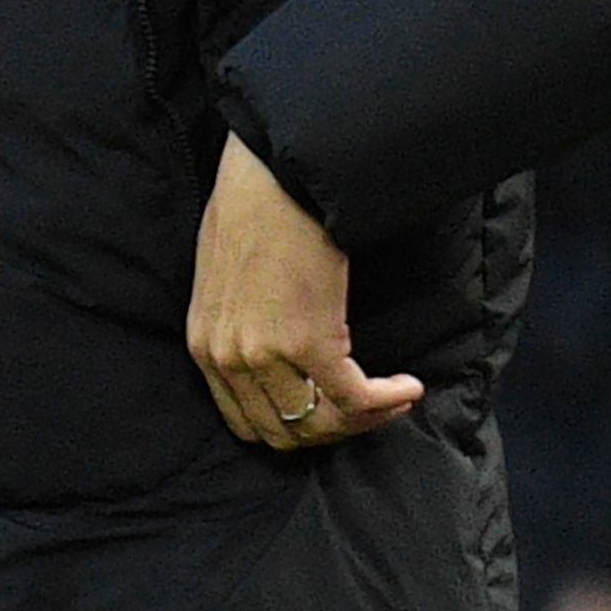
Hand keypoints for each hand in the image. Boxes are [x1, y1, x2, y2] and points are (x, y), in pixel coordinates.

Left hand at [185, 135, 422, 448]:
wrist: (273, 179)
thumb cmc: (250, 213)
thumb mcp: (221, 282)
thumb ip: (237, 326)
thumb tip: (271, 351)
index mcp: (204, 346)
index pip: (245, 421)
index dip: (291, 425)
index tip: (325, 411)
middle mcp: (229, 360)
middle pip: (284, 431)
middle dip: (329, 428)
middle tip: (365, 409)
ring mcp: (267, 356)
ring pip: (321, 422)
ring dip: (363, 419)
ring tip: (393, 398)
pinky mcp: (311, 344)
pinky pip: (354, 398)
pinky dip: (385, 400)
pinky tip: (406, 387)